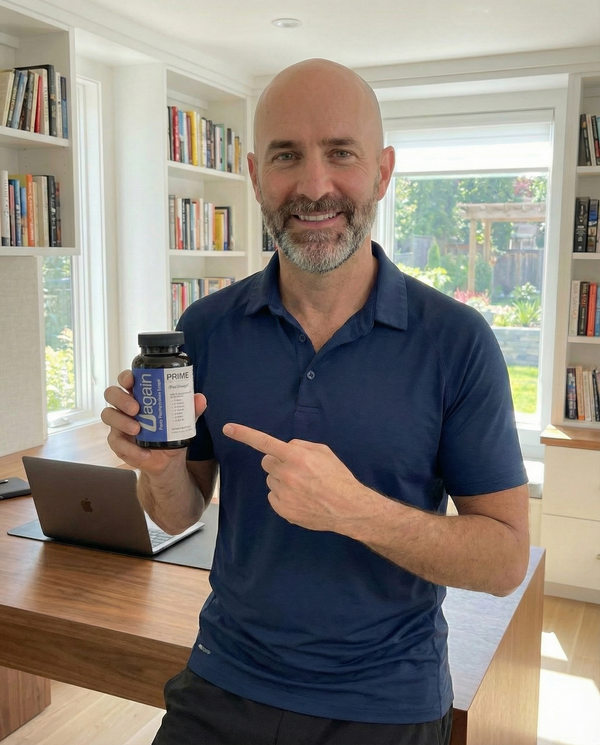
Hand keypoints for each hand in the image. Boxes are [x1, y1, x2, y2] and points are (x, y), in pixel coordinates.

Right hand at [101, 370, 206, 474]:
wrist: (169, 460)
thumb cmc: (172, 432)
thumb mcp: (183, 420)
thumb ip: (190, 409)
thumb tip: (199, 398)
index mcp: (139, 394)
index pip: (126, 379)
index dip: (125, 377)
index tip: (131, 381)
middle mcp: (125, 406)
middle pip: (112, 393)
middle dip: (121, 399)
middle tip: (136, 408)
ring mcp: (119, 423)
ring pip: (108, 415)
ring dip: (122, 422)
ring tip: (138, 429)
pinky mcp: (118, 442)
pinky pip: (116, 443)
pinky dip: (131, 448)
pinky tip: (144, 453)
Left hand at [222, 423, 366, 533]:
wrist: (348, 508)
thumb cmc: (338, 477)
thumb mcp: (323, 452)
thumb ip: (300, 446)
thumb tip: (285, 448)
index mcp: (296, 457)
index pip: (265, 442)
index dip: (244, 434)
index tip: (227, 428)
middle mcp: (286, 474)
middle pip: (266, 462)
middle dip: (277, 462)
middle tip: (296, 469)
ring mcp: (283, 494)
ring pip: (271, 480)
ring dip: (282, 480)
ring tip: (304, 487)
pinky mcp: (282, 510)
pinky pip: (274, 496)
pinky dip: (283, 496)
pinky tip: (301, 499)